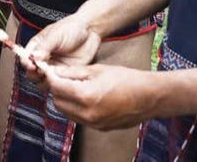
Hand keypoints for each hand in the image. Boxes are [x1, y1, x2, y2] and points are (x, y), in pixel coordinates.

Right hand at [22, 11, 101, 82]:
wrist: (90, 31)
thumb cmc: (71, 28)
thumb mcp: (56, 34)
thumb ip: (44, 46)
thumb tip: (34, 57)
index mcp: (37, 47)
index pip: (26, 58)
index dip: (26, 63)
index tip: (31, 65)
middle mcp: (43, 59)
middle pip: (32, 73)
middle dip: (34, 74)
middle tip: (41, 71)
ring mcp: (54, 68)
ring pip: (43, 82)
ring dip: (45, 82)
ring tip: (52, 76)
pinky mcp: (65, 75)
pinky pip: (58, 84)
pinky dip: (58, 85)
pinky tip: (62, 79)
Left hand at [44, 64, 158, 129]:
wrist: (149, 97)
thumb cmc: (126, 79)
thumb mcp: (96, 70)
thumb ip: (73, 72)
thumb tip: (54, 71)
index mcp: (86, 96)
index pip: (57, 87)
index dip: (50, 77)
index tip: (47, 69)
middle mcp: (87, 114)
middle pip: (58, 102)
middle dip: (56, 88)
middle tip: (60, 76)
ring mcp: (93, 124)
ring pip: (67, 112)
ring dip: (64, 99)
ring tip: (72, 85)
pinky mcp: (99, 128)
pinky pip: (79, 118)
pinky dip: (75, 107)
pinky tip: (84, 96)